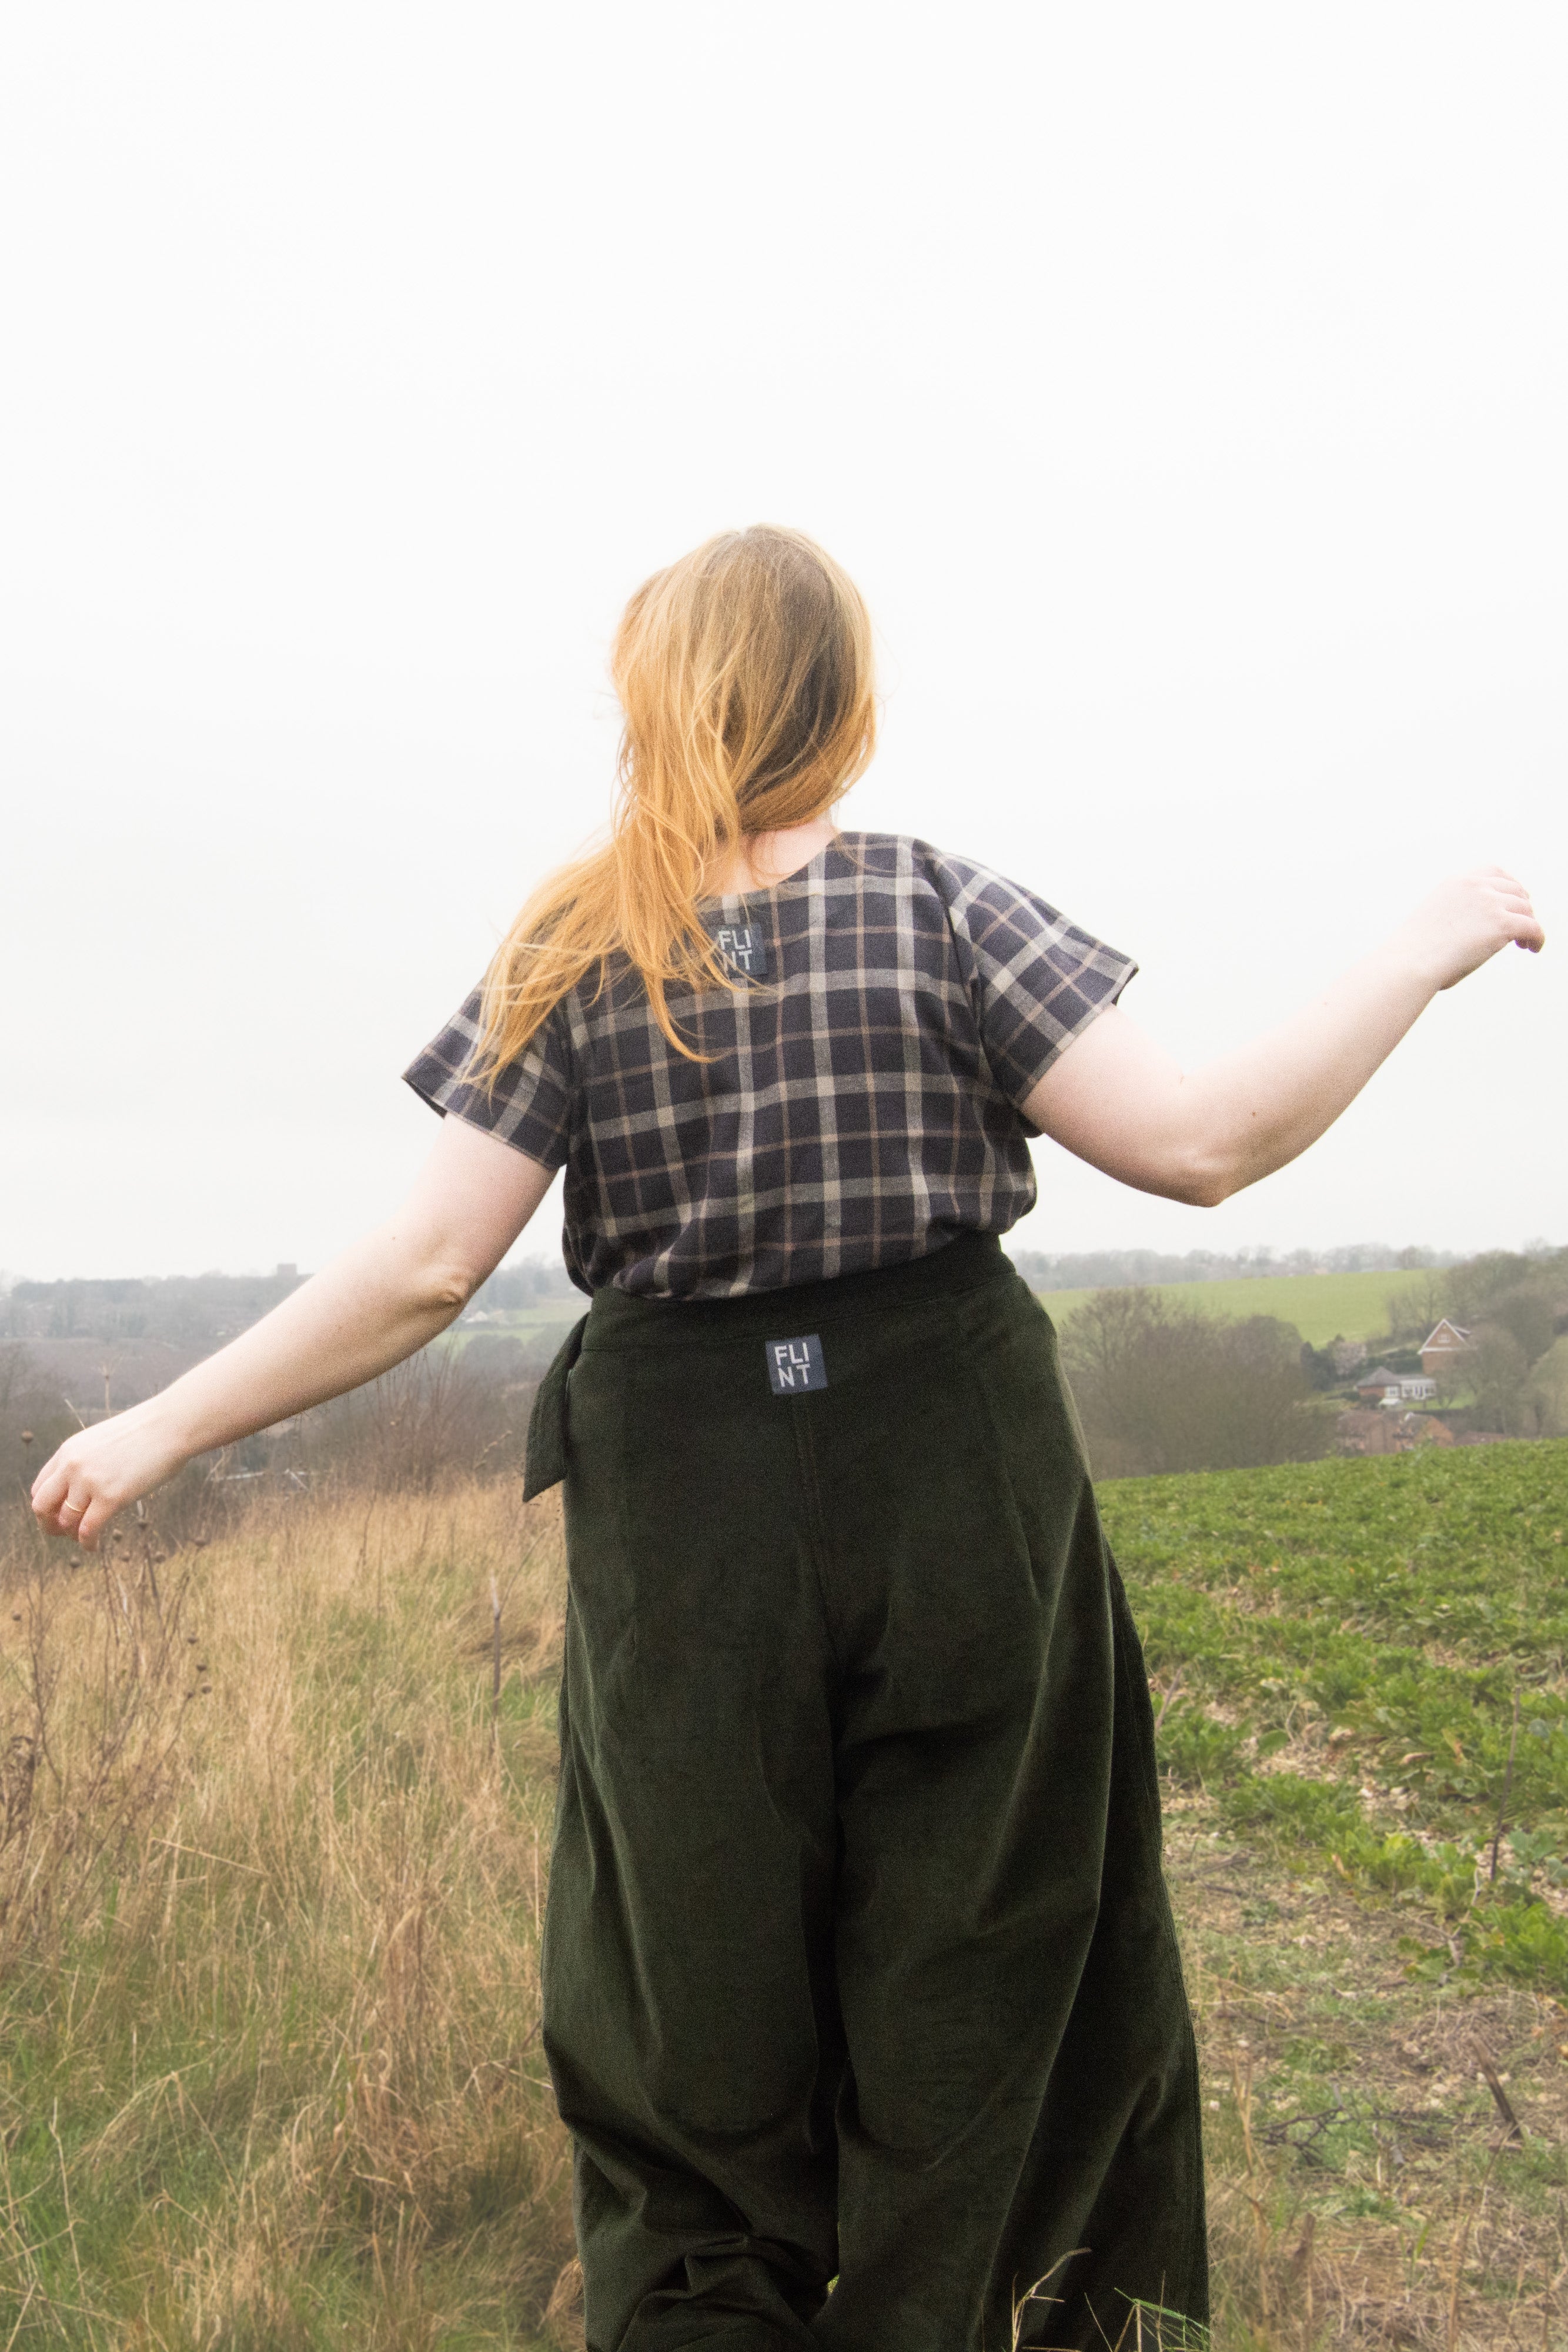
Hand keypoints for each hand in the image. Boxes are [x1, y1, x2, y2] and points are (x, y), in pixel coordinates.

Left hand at [31, 1404, 188, 1549]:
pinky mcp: (111, 1498)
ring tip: (85, 1538)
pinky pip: (88, 1530)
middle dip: (48, 1525)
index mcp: (68, 1451)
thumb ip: (86, 1461)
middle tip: (61, 1533)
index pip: (40, 1487)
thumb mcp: (102, 1441)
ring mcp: (90, 1482)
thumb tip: (83, 1486)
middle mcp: (72, 1467)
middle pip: (42, 1506)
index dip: (46, 1507)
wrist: (170, 1426)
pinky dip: (88, 1543)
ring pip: (66, 1521)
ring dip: (72, 1535)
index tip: (57, 1515)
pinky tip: (94, 1547)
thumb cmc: (145, 1433)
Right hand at [1392, 868, 1543, 992]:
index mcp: (1457, 882)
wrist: (1409, 963)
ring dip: (1529, 924)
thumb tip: (1476, 931)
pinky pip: (1533, 927)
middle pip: (1515, 890)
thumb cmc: (1415, 952)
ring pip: (1526, 910)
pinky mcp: (1502, 924)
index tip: (1513, 901)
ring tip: (1525, 943)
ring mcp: (1490, 903)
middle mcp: (1476, 886)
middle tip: (1522, 926)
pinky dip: (1537, 938)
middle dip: (1521, 907)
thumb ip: (1459, 914)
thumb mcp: (1436, 918)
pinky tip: (1533, 948)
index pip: (1495, 872)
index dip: (1510, 886)